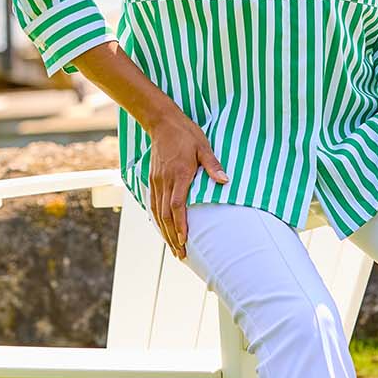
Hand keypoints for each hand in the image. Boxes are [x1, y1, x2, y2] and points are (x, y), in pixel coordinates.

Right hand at [148, 109, 227, 259]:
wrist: (161, 123)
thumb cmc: (186, 134)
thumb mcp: (203, 146)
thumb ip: (212, 165)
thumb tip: (225, 181)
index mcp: (179, 174)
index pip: (176, 205)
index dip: (180, 224)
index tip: (185, 239)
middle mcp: (165, 181)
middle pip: (165, 215)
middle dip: (172, 237)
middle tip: (180, 254)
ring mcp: (157, 181)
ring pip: (157, 212)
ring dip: (165, 232)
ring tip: (173, 248)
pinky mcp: (153, 180)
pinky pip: (153, 204)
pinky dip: (158, 220)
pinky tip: (163, 230)